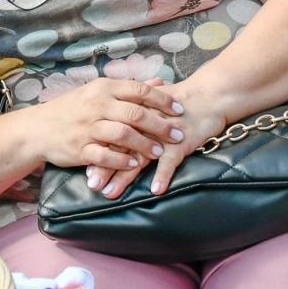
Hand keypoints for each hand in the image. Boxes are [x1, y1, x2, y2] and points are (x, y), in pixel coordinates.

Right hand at [35, 77, 184, 171]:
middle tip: (177, 134)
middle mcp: (96, 105)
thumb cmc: (71, 109)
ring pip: (123, 135)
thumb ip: (128, 88)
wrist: (37, 129)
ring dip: (144, 145)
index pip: (139, 90)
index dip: (162, 100)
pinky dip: (123, 161)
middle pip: (135, 114)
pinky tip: (135, 165)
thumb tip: (158, 81)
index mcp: (102, 88)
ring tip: (159, 152)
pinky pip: (106, 155)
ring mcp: (87, 127)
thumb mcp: (96, 92)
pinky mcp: (80, 148)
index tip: (180, 109)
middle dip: (160, 125)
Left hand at [84, 79, 226, 199]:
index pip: (109, 131)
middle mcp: (144, 123)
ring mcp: (162, 133)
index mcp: (134, 112)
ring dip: (124, 176)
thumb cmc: (177, 103)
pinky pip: (170, 161)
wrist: (208, 96)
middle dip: (103, 166)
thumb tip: (107, 123)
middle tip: (91, 183)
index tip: (79, 163)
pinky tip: (154, 191)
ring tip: (110, 192)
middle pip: (119, 146)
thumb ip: (130, 113)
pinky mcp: (181, 141)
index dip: (94, 147)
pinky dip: (163, 176)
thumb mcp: (150, 104)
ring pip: (139, 156)